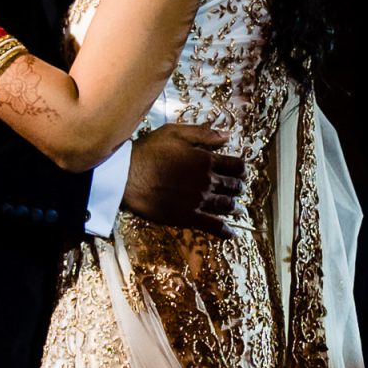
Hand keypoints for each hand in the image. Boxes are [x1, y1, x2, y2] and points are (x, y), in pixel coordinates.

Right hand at [124, 125, 245, 233]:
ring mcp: (199, 200)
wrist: (127, 176)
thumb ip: (202, 134)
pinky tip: (231, 234)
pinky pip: (213, 226)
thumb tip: (227, 135)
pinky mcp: (189, 216)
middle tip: (237, 189)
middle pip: (234, 187)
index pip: (236, 166)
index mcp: (206, 160)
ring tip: (236, 208)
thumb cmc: (148, 152)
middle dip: (238, 188)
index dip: (241, 169)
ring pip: (227, 206)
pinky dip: (225, 231)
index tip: (240, 172)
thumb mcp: (175, 133)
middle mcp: (207, 181)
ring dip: (234, 207)